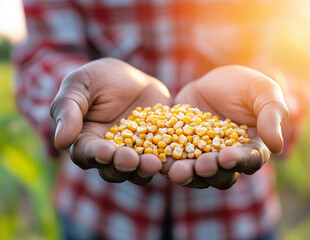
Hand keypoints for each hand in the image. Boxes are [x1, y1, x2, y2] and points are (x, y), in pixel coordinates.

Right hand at [50, 58, 170, 184]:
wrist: (130, 77)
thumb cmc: (98, 79)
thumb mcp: (79, 85)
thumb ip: (68, 109)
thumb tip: (61, 141)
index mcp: (86, 142)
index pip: (87, 154)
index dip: (96, 155)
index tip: (105, 151)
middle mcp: (111, 153)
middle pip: (113, 168)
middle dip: (122, 165)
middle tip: (130, 160)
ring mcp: (136, 152)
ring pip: (138, 169)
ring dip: (144, 168)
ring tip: (154, 163)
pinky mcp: (158, 146)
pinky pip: (163, 157)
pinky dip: (168, 159)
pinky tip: (175, 156)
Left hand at [170, 65, 288, 188]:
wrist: (212, 81)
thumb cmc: (244, 85)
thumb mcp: (262, 91)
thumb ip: (272, 115)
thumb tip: (277, 146)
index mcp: (252, 149)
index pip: (249, 160)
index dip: (239, 161)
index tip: (228, 156)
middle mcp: (227, 159)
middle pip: (222, 174)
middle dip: (212, 171)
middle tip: (203, 165)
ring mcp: (202, 156)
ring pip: (196, 173)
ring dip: (188, 174)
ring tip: (178, 170)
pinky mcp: (181, 149)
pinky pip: (174, 160)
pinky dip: (167, 163)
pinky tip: (159, 160)